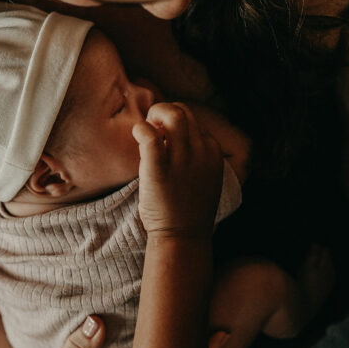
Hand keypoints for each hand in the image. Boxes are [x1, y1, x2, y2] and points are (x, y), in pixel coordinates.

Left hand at [132, 102, 222, 238]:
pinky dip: (141, 129)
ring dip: (155, 115)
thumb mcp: (203, 176)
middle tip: (152, 127)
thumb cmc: (187, 208)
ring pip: (173, 115)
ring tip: (146, 129)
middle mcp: (200, 151)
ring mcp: (182, 160)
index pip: (193, 121)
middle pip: (183, 112)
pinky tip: (137, 133)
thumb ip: (193, 155)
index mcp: (212, 152)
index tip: (163, 137)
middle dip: (164, 112)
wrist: (182, 236)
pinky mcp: (160, 169)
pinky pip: (151, 137)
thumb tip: (169, 135)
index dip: (174, 124)